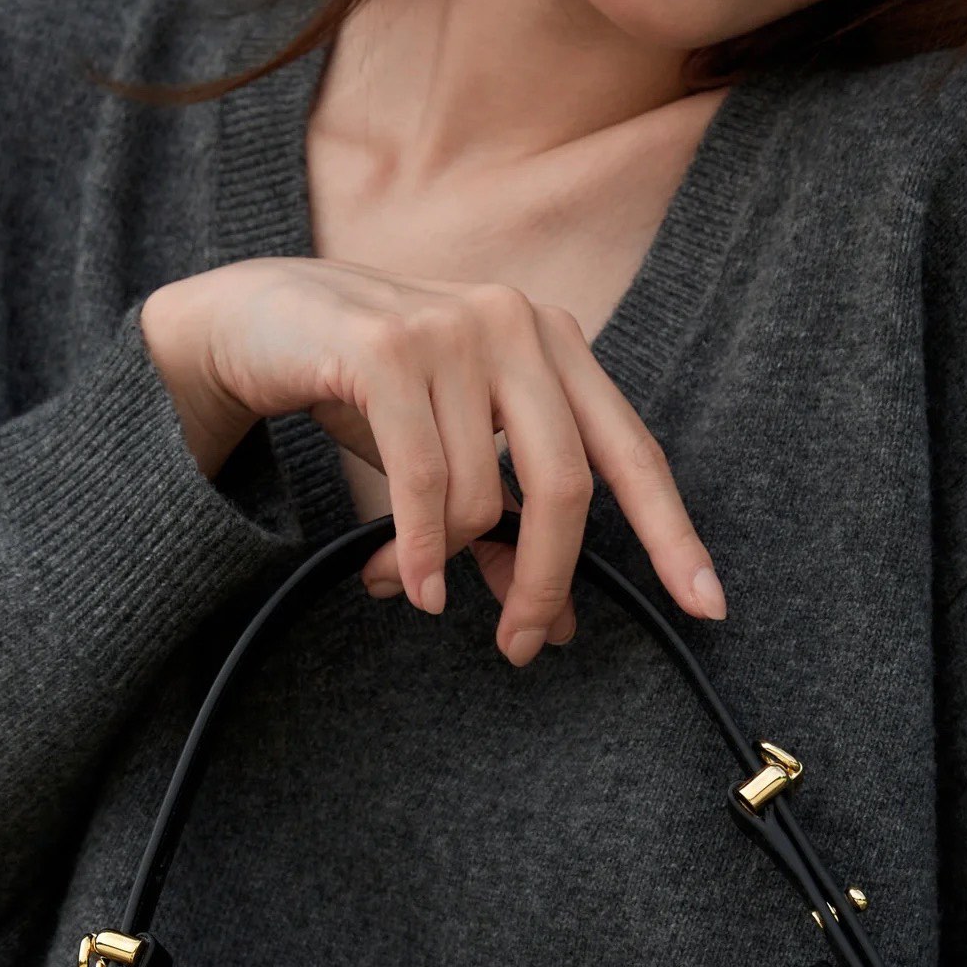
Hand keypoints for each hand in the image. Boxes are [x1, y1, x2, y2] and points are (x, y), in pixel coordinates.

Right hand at [140, 257, 726, 663]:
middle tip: (517, 648)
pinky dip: (418, 551)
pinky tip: (404, 586)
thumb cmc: (370, 393)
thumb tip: (553, 626)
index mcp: (555, 346)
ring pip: (479, 495)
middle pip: (566, 489)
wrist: (258, 319)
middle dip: (546, 581)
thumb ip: (507, 534)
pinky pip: (423, 483)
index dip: (673, 534)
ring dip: (442, 559)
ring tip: (405, 577)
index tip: (709, 606)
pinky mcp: (389, 348)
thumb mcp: (453, 461)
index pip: (633, 454)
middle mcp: (519, 324)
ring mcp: (456, 329)